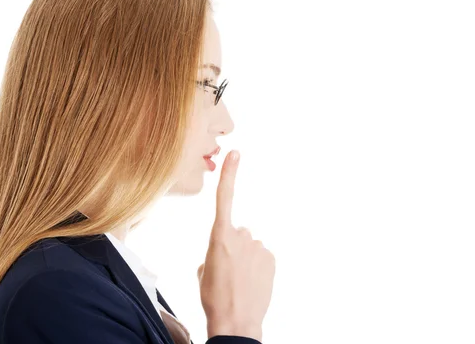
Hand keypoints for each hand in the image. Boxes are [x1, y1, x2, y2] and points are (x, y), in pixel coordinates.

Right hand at [197, 150, 275, 342]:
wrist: (235, 321)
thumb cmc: (214, 297)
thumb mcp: (203, 270)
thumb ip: (213, 251)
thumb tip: (223, 251)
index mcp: (219, 236)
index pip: (224, 198)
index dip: (230, 174)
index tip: (235, 154)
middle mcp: (241, 236)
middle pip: (237, 232)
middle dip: (233, 246)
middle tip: (228, 270)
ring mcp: (258, 247)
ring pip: (250, 246)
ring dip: (245, 258)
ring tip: (240, 281)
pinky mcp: (271, 258)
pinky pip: (262, 256)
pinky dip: (257, 266)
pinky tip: (252, 282)